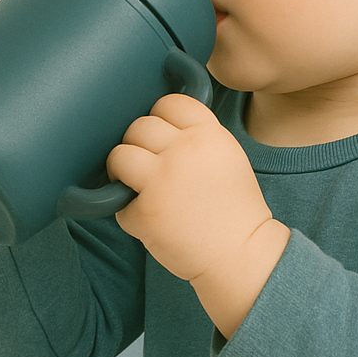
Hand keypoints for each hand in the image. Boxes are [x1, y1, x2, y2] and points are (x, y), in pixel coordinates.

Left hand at [107, 94, 289, 335]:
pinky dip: (128, 210)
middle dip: (139, 144)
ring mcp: (162, 180)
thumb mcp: (228, 156)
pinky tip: (148, 218)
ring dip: (122, 168)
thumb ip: (198, 137)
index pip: (170, 103)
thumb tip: (160, 126)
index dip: (160, 117)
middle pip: (141, 125)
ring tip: (134, 184)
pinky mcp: (145, 211)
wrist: (241, 253)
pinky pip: (117, 200)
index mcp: (209, 135)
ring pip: (120, 154)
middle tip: (148, 165)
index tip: (162, 135)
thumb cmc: (234, 208)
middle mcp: (185, 150)